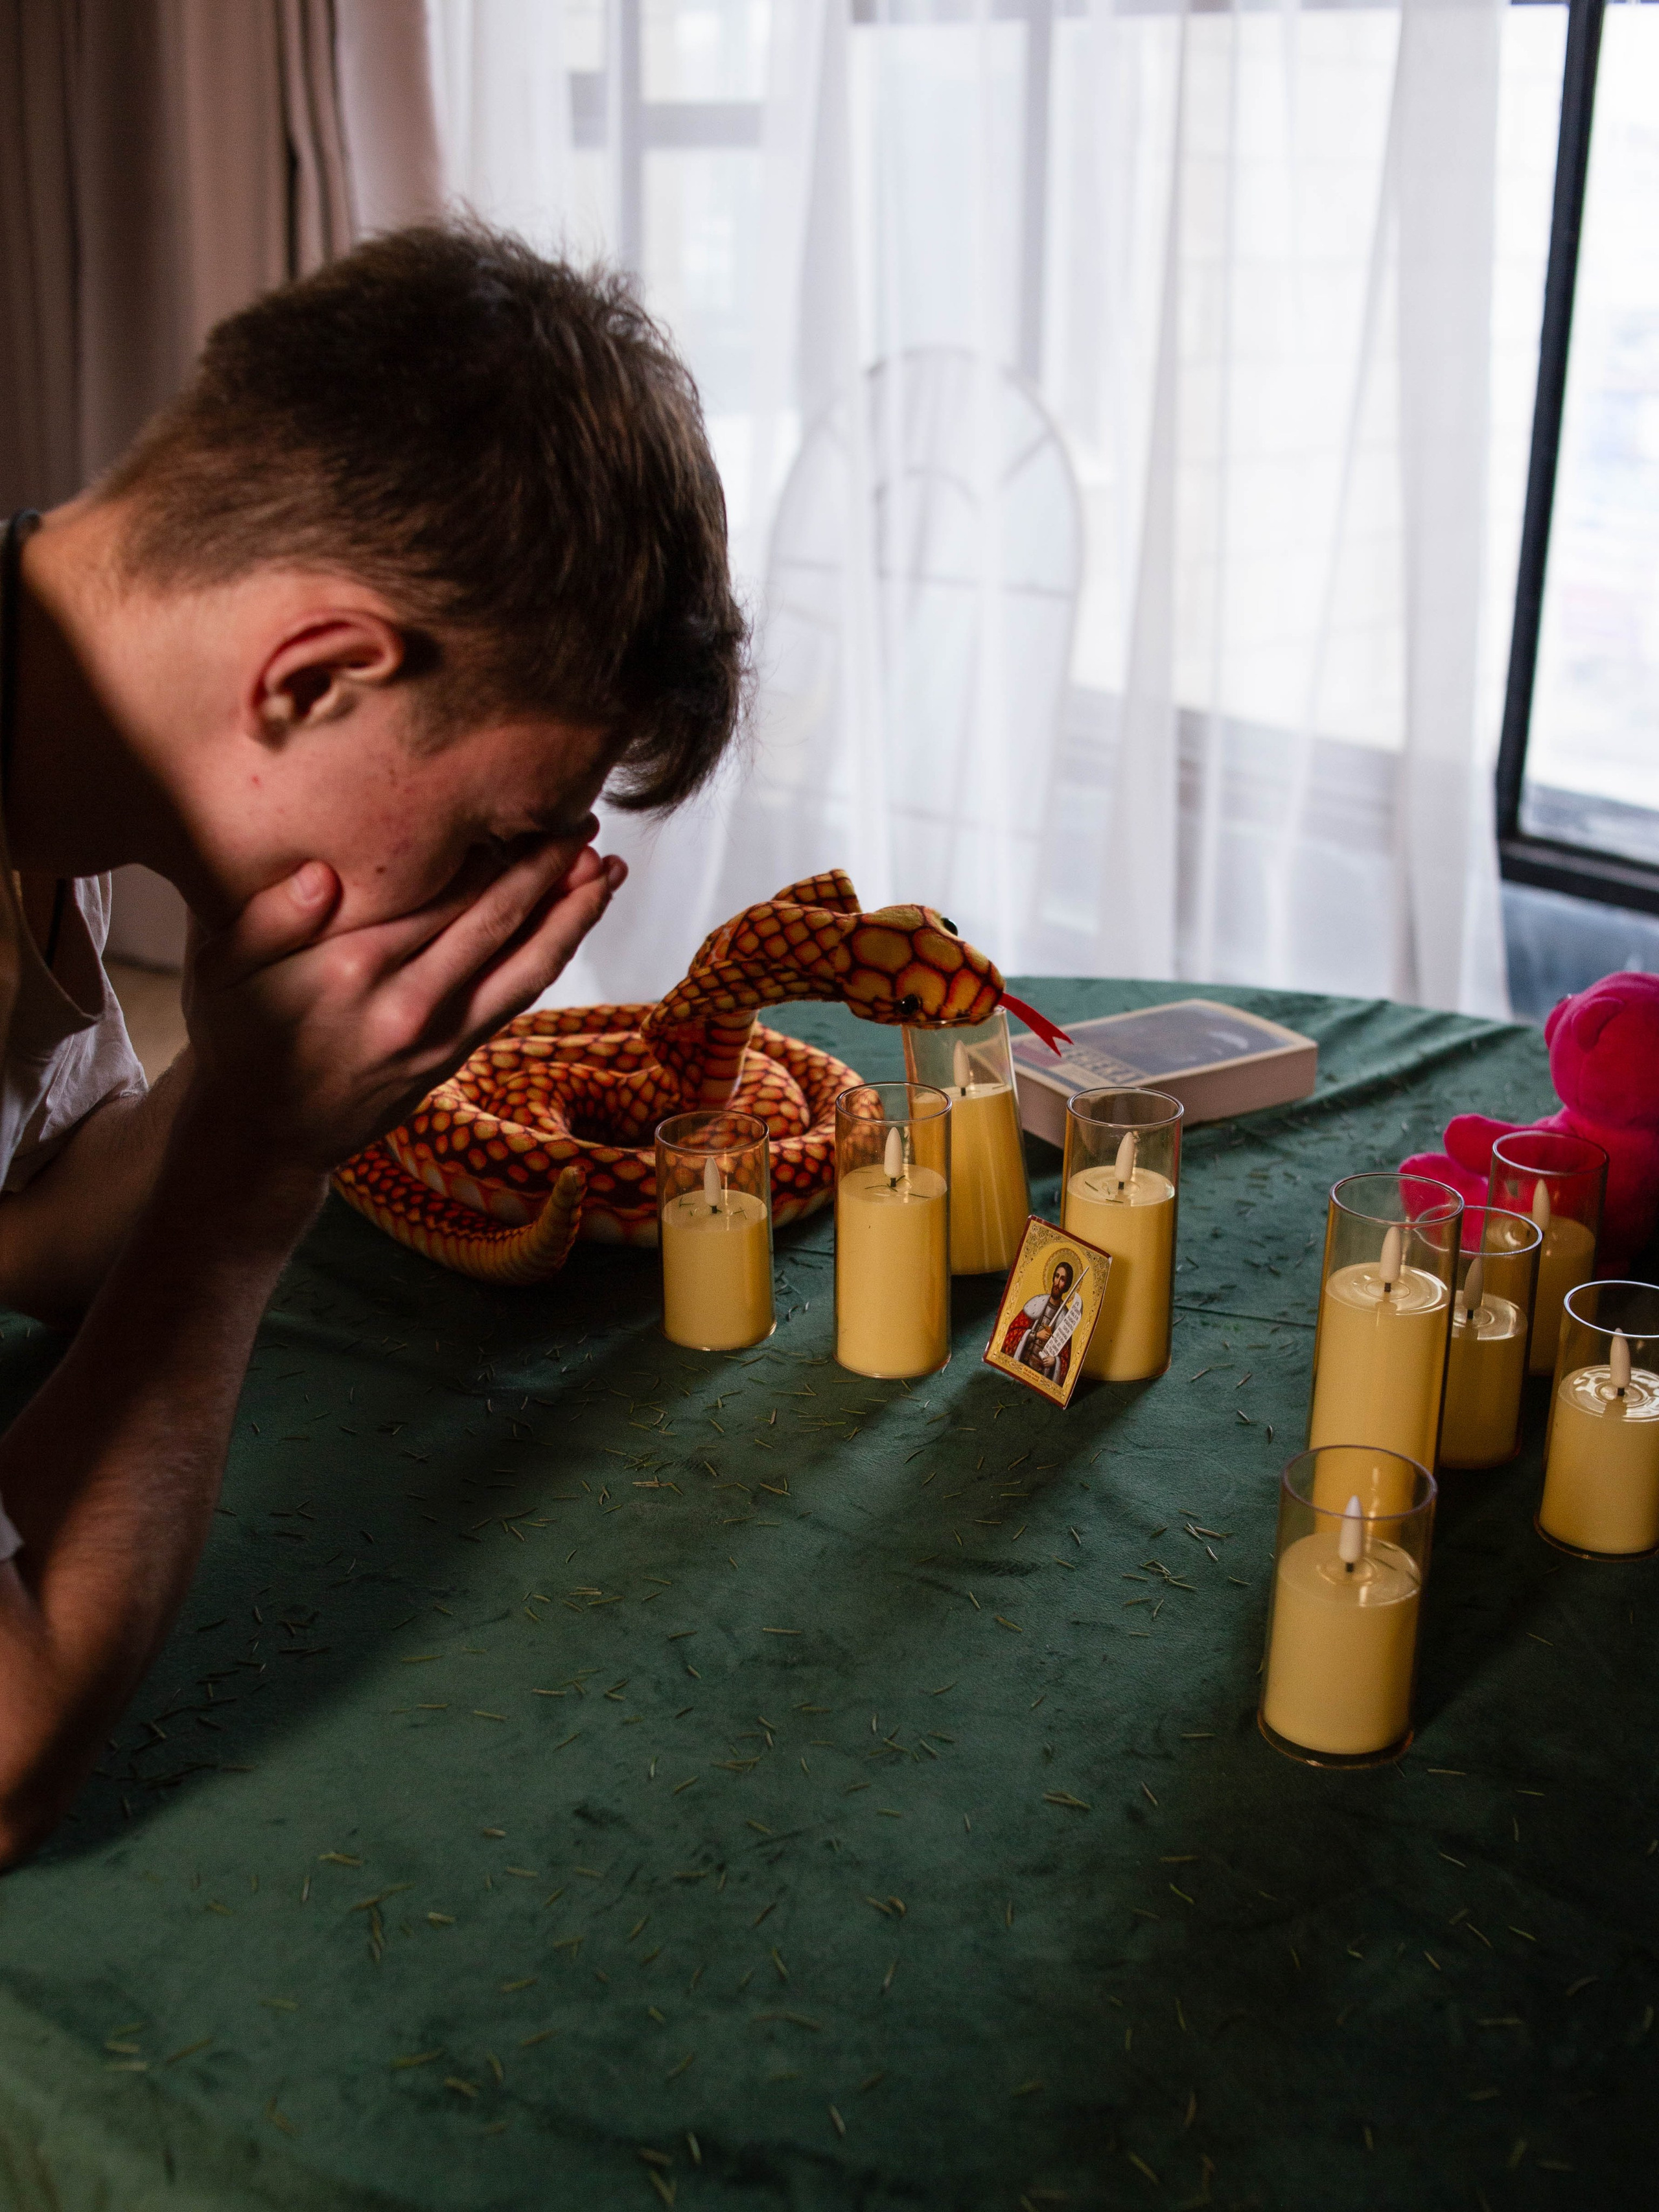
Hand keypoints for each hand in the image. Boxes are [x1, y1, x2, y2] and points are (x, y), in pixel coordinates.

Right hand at [180, 838, 626, 1175]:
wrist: (261, 1134)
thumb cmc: (239, 1036)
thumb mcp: (221, 970)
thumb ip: (269, 917)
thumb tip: (322, 873)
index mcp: (352, 965)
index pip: (440, 891)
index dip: (492, 849)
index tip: (524, 803)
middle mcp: (407, 1000)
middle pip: (497, 921)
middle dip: (547, 868)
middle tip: (583, 817)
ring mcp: (438, 1034)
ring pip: (525, 965)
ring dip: (573, 915)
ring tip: (607, 868)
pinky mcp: (454, 1056)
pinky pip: (517, 999)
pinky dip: (553, 956)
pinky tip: (575, 923)